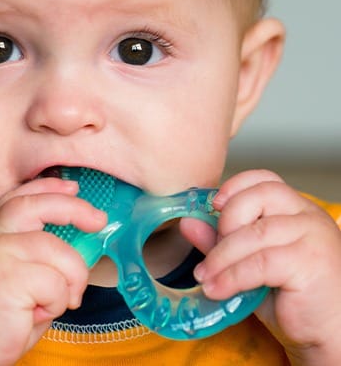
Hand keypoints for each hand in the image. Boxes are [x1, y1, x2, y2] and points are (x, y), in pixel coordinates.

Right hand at [0, 178, 106, 365]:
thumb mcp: (14, 274)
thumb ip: (36, 254)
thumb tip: (79, 239)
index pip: (21, 197)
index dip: (48, 187)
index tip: (72, 187)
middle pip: (40, 206)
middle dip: (75, 209)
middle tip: (98, 221)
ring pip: (59, 252)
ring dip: (70, 280)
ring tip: (55, 303)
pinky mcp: (8, 277)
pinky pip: (56, 283)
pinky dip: (57, 302)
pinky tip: (35, 315)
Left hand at [181, 169, 340, 364]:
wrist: (328, 333)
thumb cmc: (291, 296)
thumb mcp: (249, 263)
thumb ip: (221, 240)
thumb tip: (187, 223)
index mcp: (296, 208)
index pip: (265, 179)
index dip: (235, 186)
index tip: (212, 204)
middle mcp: (308, 216)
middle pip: (258, 197)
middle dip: (225, 222)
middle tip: (211, 253)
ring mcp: (312, 236)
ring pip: (254, 233)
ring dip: (221, 257)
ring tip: (205, 277)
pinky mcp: (309, 262)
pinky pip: (260, 262)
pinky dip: (232, 276)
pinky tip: (217, 289)